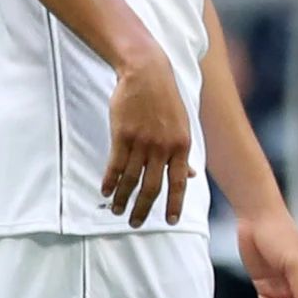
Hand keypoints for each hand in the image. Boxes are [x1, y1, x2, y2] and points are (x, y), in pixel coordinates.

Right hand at [102, 57, 193, 226]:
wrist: (147, 73)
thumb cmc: (166, 100)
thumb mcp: (183, 126)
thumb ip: (184, 153)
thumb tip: (192, 176)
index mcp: (182, 146)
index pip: (179, 183)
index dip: (174, 204)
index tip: (170, 221)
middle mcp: (163, 147)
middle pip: (153, 187)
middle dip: (144, 208)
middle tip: (135, 223)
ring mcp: (142, 142)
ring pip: (131, 179)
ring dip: (123, 198)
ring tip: (117, 210)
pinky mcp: (122, 134)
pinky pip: (115, 165)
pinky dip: (110, 181)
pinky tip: (106, 192)